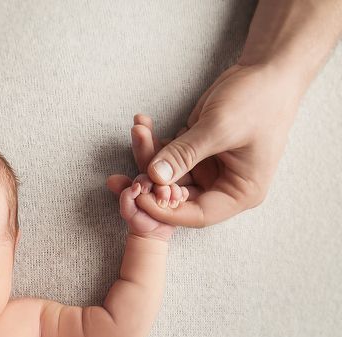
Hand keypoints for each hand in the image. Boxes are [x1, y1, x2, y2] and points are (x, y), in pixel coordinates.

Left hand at [111, 173, 187, 241]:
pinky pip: (183, 191)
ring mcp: (167, 191)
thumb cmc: (137, 222)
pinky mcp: (177, 197)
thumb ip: (125, 197)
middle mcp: (154, 186)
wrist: (152, 234)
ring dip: (174, 192)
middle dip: (162, 189)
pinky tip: (179, 202)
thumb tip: (136, 186)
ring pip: (173, 184)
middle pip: (161, 179)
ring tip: (172, 204)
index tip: (146, 191)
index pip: (145, 177)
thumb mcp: (127, 211)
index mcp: (141, 185)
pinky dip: (182, 195)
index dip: (146, 182)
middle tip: (162, 201)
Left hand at [133, 63, 302, 226]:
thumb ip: (185, 154)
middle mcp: (222, 187)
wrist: (268, 70)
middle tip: (119, 176)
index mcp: (239, 193)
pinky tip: (141, 123)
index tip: (138, 196)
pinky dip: (152, 142)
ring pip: (165, 176)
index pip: (196, 215)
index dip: (164, 210)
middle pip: (175, 197)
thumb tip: (153, 177)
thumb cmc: (258, 100)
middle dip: (147, 183)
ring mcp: (206, 170)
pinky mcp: (194, 152)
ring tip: (138, 130)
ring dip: (146, 156)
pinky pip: (166, 156)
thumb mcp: (219, 128)